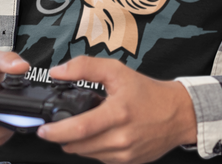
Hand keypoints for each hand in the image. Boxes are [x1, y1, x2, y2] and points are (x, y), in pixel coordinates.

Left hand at [37, 56, 196, 163]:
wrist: (177, 113)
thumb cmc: (148, 92)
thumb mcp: (117, 71)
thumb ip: (86, 67)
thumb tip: (59, 72)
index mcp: (118, 113)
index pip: (79, 128)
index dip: (57, 131)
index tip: (44, 129)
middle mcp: (121, 137)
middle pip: (78, 145)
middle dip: (64, 137)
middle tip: (62, 124)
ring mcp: (125, 154)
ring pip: (87, 154)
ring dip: (79, 143)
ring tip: (85, 125)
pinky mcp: (128, 163)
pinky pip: (101, 159)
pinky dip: (94, 148)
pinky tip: (102, 133)